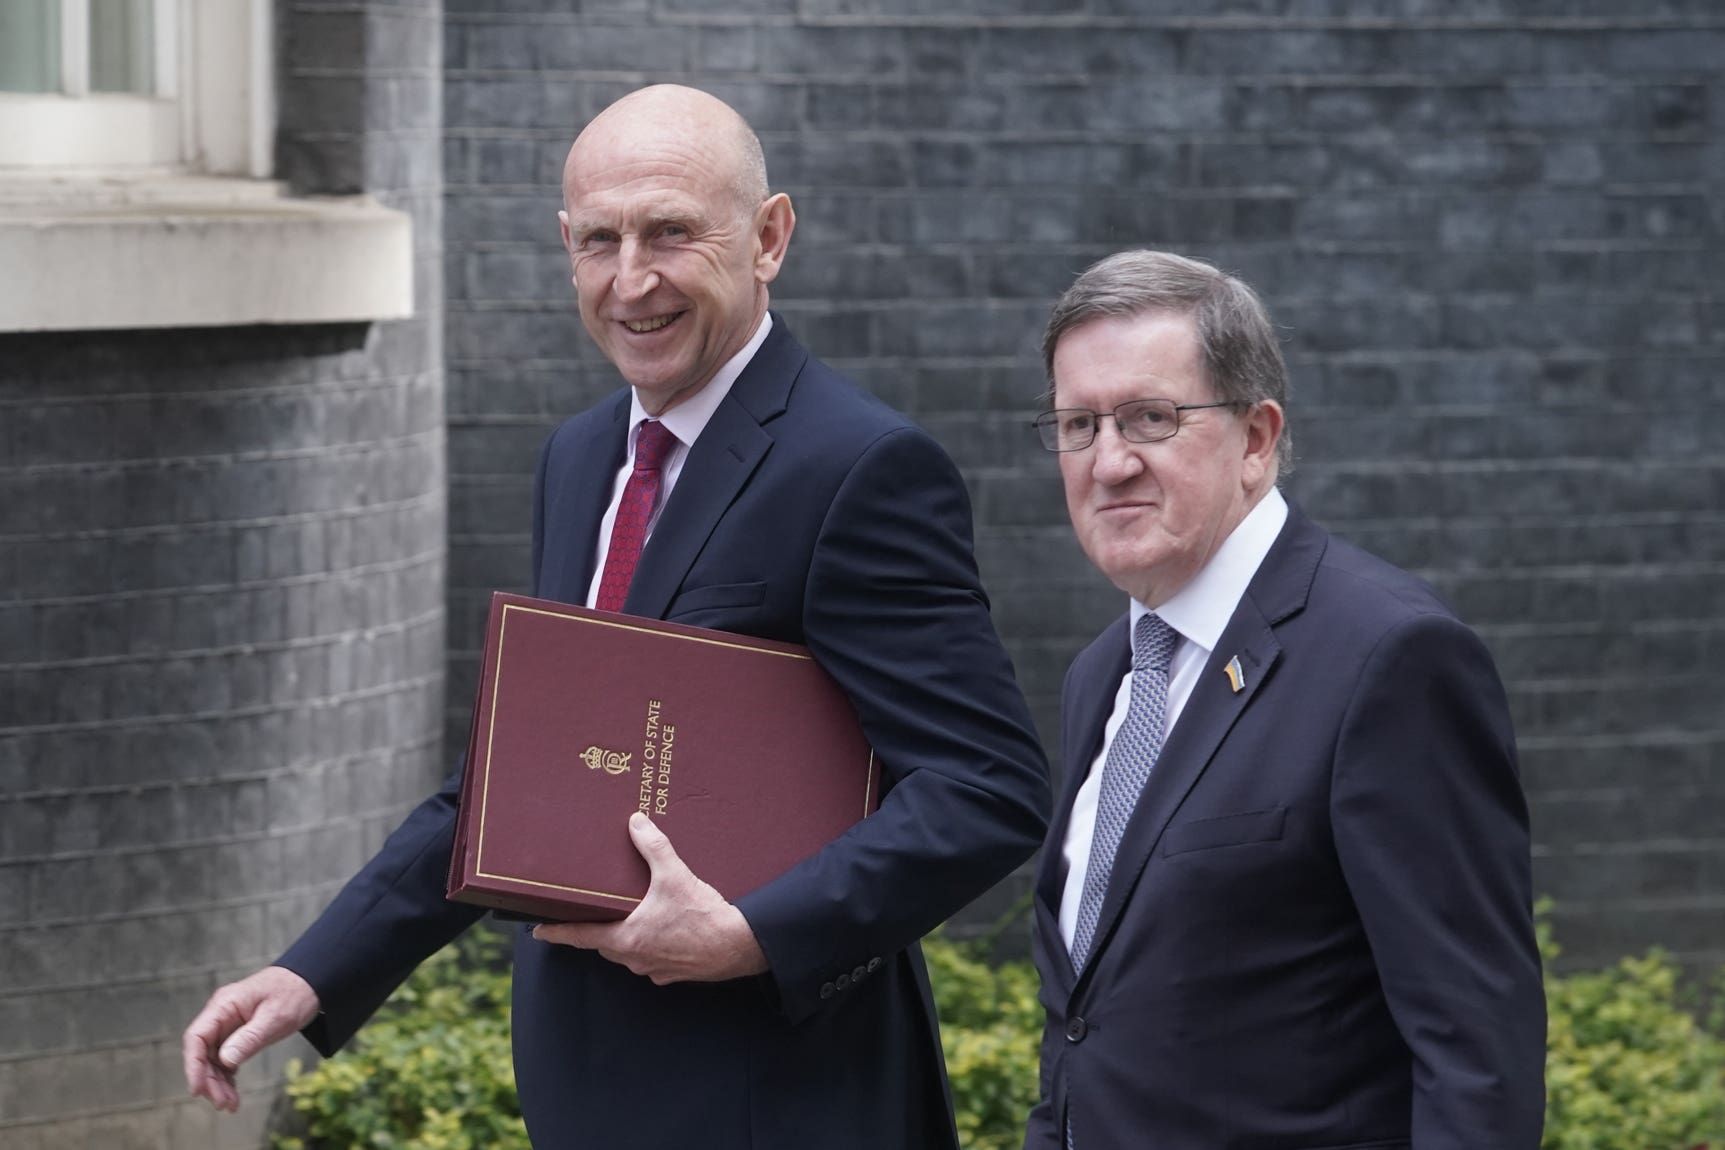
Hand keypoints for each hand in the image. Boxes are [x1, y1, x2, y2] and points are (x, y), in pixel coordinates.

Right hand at [182, 965, 320, 1111]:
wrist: (312, 981)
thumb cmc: (295, 993)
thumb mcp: (276, 1017)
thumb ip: (250, 1037)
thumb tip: (224, 1060)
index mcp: (224, 1005)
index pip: (196, 1037)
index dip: (193, 1066)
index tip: (198, 1090)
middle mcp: (221, 1014)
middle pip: (203, 1052)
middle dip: (209, 1080)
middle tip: (223, 1103)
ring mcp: (228, 1024)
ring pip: (213, 1058)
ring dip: (218, 1082)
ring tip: (230, 1104)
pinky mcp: (238, 1033)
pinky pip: (226, 1057)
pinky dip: (228, 1075)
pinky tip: (233, 1091)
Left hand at [533, 812, 768, 983]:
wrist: (739, 946)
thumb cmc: (703, 916)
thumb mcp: (674, 875)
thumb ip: (653, 847)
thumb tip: (635, 821)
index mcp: (626, 937)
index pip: (580, 936)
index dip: (557, 932)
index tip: (538, 932)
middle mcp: (635, 958)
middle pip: (604, 944)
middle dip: (596, 930)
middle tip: (592, 914)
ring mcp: (654, 969)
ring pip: (629, 953)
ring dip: (626, 937)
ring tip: (632, 916)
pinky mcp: (674, 973)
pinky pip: (653, 960)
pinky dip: (653, 946)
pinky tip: (666, 930)